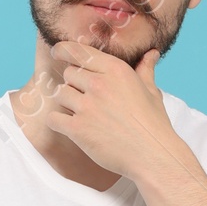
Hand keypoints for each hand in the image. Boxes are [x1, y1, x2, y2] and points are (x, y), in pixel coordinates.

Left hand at [44, 41, 184, 183]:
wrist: (152, 155)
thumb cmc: (153, 124)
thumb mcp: (151, 91)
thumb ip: (145, 70)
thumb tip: (151, 53)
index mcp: (116, 70)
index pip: (79, 51)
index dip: (63, 50)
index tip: (57, 52)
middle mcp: (99, 84)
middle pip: (69, 74)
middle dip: (74, 84)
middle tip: (84, 98)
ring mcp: (87, 106)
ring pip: (60, 94)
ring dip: (66, 102)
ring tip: (80, 113)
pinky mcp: (78, 129)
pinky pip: (53, 118)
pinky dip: (57, 122)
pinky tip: (68, 126)